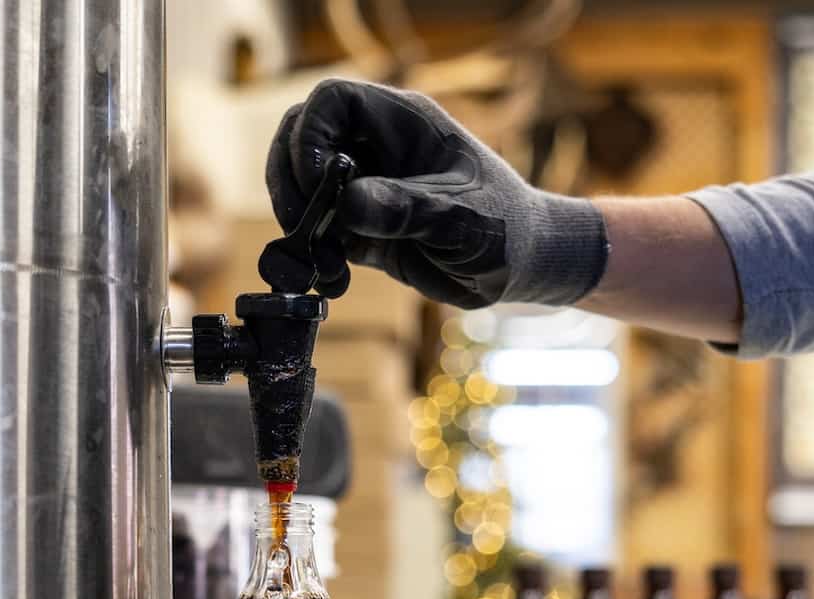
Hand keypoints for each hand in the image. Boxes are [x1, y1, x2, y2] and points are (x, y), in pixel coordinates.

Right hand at [266, 79, 607, 308]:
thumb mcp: (461, 220)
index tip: (319, 182)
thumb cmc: (506, 228)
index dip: (310, 136)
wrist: (522, 267)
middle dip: (290, 184)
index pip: (332, 102)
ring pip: (301, 190)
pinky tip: (334, 282)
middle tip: (303, 227)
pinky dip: (314, 259)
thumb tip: (348, 206)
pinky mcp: (362, 228)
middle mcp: (376, 147)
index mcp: (403, 123)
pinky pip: (318, 234)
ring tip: (324, 267)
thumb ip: (407, 209)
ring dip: (300, 229)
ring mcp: (365, 187)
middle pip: (300, 141)